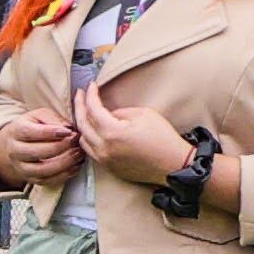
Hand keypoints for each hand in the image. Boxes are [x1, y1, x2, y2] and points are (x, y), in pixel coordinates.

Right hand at [0, 111, 83, 189]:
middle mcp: (14, 151)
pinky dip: (64, 175)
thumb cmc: (33, 126)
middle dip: (60, 147)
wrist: (16, 144)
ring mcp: (21, 167)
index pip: (31, 133)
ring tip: (78, 154)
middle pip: (35, 152)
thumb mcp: (41, 116)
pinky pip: (47, 181)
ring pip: (42, 170)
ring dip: (64, 163)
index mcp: (16, 131)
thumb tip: (69, 130)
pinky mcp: (30, 179)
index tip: (69, 132)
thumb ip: (54, 119)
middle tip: (76, 142)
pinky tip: (75, 166)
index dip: (51, 133)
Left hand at [71, 80, 197, 189]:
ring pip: (83, 138)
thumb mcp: (144, 115)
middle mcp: (103, 147)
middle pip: (81, 123)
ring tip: (85, 112)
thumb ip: (120, 112)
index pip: (92, 109)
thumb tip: (107, 115)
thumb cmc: (163, 138)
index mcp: (112, 132)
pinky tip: (92, 130)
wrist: (174, 164)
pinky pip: (90, 150)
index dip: (90, 95)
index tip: (90, 86)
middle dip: (79, 106)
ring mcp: (104, 159)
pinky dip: (88, 138)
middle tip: (80, 95)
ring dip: (82, 123)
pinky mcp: (108, 167)